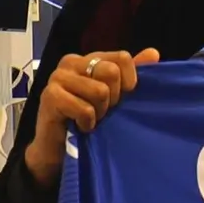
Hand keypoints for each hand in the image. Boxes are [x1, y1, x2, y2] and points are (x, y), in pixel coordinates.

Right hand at [24, 48, 159, 184]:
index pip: (122, 57)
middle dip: (113, 99)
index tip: (120, 99)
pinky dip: (87, 123)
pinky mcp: (50, 96)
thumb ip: (131, 74)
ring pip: (99, 91)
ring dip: (99, 113)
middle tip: (101, 111)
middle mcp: (72, 62)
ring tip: (90, 119)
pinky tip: (80, 126)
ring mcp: (58, 77)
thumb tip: (153, 53)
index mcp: (89, 58)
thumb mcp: (114, 96)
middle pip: (111, 72)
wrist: (58, 148)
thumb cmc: (87, 119)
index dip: (129, 82)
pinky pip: (84, 108)